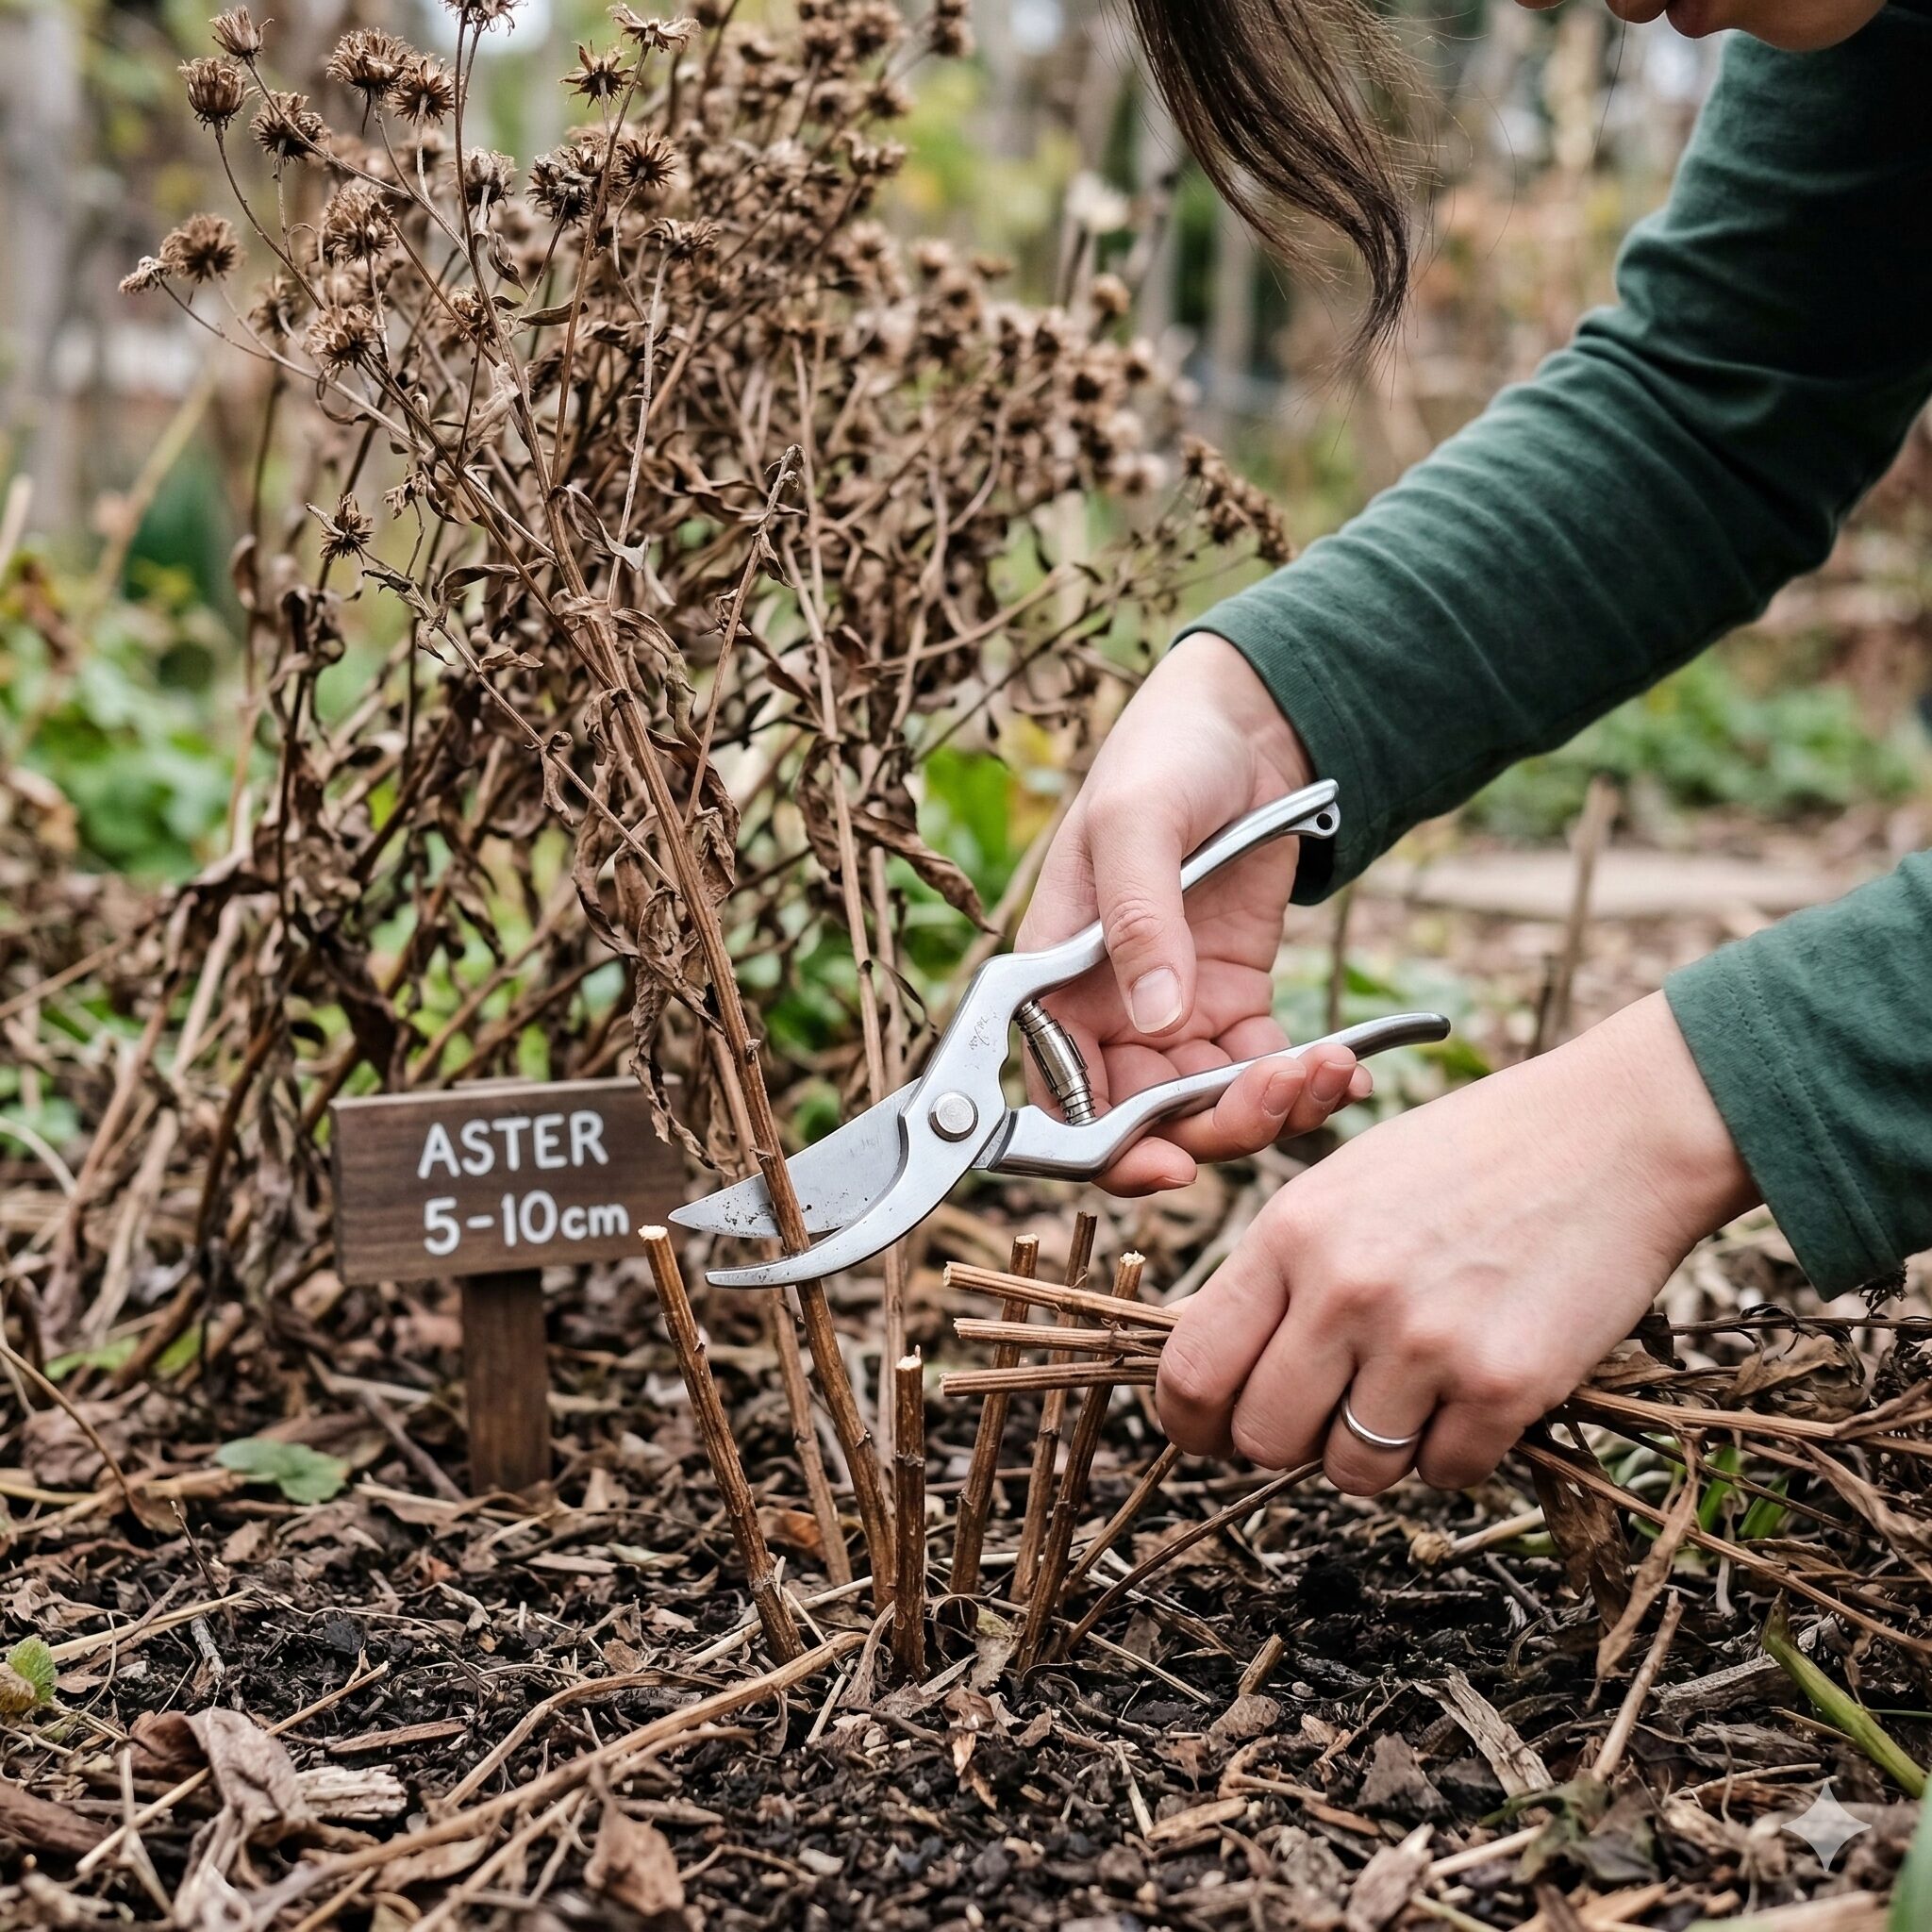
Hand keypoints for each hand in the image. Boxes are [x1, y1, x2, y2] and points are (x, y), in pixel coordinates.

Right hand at [1015, 633, 1371, 1194]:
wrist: (1246, 725)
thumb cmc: (1165, 755)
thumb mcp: (1140, 822)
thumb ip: (1139, 920)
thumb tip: (1155, 1018)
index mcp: (1056, 977)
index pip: (1060, 1093)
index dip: (1103, 1147)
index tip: (1168, 1165)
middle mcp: (1107, 1010)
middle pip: (1141, 1119)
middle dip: (1212, 1128)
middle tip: (1281, 1094)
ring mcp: (1172, 1012)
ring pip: (1207, 1107)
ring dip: (1269, 1108)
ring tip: (1330, 1069)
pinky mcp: (1234, 1002)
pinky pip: (1261, 1071)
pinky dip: (1304, 1083)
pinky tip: (1346, 1067)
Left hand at [1156, 991, 1761, 1492]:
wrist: (1612, 1135)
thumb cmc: (1468, 1158)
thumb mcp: (1342, 1188)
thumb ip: (1276, 1276)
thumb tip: (1212, 1371)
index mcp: (1289, 1232)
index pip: (1192, 1371)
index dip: (1190, 1423)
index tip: (1211, 1434)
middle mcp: (1344, 1289)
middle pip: (1263, 1439)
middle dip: (1290, 1440)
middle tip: (1332, 1408)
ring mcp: (1424, 1342)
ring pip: (1352, 1471)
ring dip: (1378, 1449)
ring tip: (1417, 1385)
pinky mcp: (1505, 1385)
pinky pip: (1446, 1474)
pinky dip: (1459, 1450)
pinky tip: (1480, 1386)